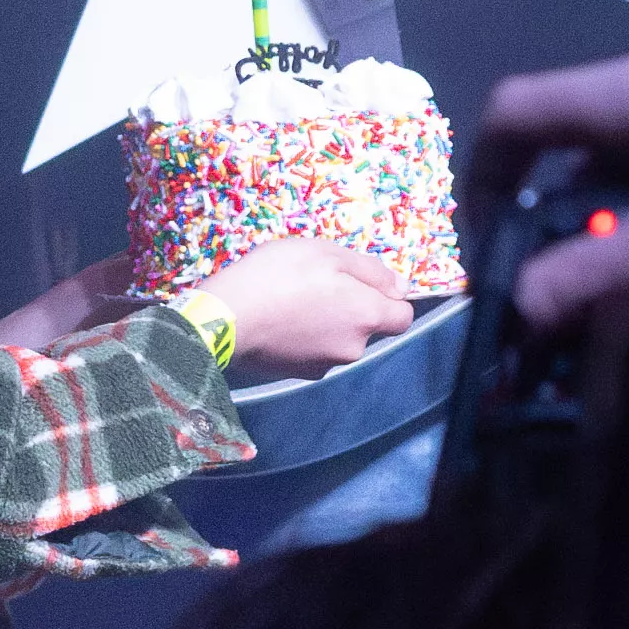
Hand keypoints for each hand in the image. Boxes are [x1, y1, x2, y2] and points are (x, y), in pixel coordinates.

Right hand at [191, 236, 417, 373]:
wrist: (226, 319)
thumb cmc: (279, 276)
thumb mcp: (327, 253)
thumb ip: (371, 271)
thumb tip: (401, 288)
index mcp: (367, 317)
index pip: (403, 317)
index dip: (389, 298)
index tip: (362, 283)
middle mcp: (353, 349)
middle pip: (366, 327)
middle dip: (350, 307)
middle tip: (315, 283)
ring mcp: (324, 366)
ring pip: (337, 339)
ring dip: (324, 322)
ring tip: (290, 300)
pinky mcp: (297, 375)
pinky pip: (312, 352)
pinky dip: (302, 337)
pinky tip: (277, 320)